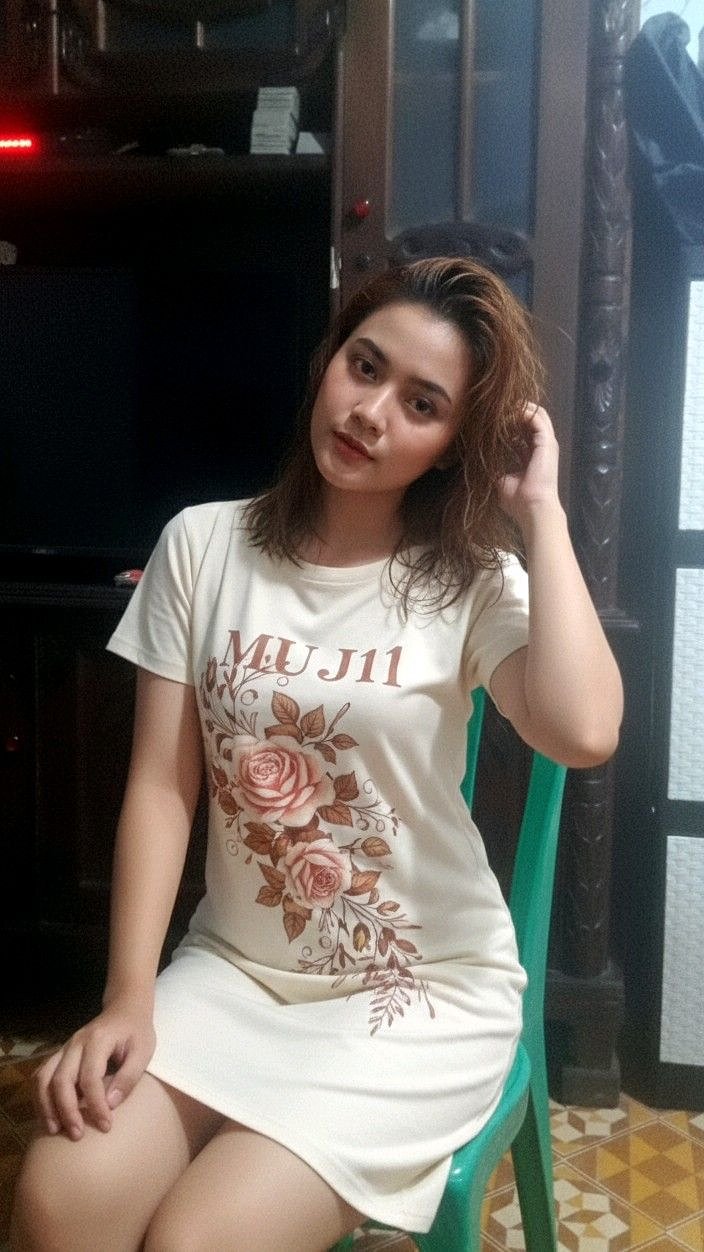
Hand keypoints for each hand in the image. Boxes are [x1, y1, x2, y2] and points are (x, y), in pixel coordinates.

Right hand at [33, 997, 155, 1139]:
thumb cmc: (136, 1032)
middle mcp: (75, 1043)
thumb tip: (110, 1104)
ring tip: (55, 1130)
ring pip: (43, 1078)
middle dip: (67, 1111)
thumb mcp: (143, 1051)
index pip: (90, 1077)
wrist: (123, 1009)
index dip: (96, 1105)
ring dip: (46, 1106)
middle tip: (77, 1135)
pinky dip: (40, 1097)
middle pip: (61, 1079)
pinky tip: (49, 1115)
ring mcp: (64, 1048)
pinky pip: (41, 1076)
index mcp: (98, 1040)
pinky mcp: (59, 1055)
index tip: (106, 1126)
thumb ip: (129, 1076)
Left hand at [498, 404, 560, 527]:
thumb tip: (479, 463)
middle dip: (516, 410)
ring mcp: (547, 443)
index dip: (510, 422)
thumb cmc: (518, 500)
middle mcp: (542, 447)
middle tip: (498, 408)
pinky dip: (522, 412)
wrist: (532, 508)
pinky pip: (536, 418)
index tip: (493, 420)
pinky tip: (508, 414)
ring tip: (503, 407)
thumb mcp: (501, 481)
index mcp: (533, 455)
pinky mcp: (547, 442)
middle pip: (533, 418)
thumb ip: (494, 469)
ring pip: (537, 414)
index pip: (524, 431)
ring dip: (519, 408)